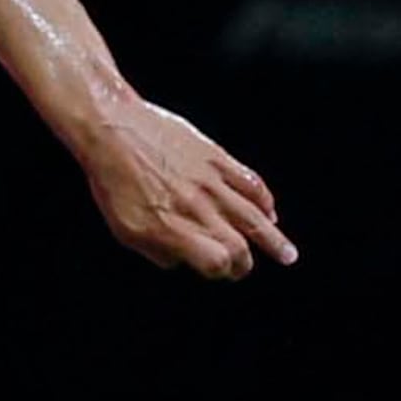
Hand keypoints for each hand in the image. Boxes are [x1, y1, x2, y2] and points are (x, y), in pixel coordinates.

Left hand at [75, 94, 295, 278]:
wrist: (112, 129)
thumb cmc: (112, 180)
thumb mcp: (125, 229)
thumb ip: (156, 251)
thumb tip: (180, 263)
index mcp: (172, 228)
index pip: (217, 260)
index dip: (223, 271)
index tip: (221, 272)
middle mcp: (196, 207)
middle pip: (239, 243)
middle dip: (247, 262)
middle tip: (247, 268)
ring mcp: (209, 181)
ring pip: (253, 215)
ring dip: (273, 238)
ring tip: (288, 254)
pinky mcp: (215, 157)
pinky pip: (249, 181)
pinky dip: (265, 200)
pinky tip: (270, 212)